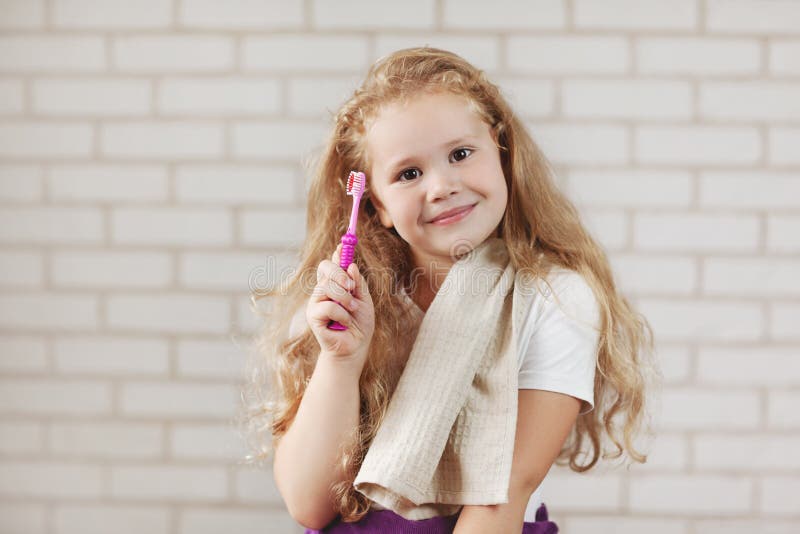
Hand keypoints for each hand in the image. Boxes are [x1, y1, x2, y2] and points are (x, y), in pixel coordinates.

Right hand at [306, 244, 374, 365]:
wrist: (356, 346)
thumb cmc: (360, 323)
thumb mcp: (364, 300)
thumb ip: (358, 283)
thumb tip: (351, 265)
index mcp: (334, 283)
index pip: (332, 263)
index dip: (337, 253)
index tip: (343, 244)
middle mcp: (322, 289)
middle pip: (326, 268)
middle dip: (340, 273)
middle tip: (351, 286)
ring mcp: (316, 302)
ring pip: (327, 287)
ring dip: (345, 298)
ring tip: (352, 310)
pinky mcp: (313, 316)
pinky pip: (328, 306)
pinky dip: (341, 314)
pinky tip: (344, 323)